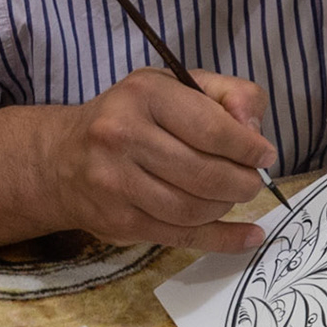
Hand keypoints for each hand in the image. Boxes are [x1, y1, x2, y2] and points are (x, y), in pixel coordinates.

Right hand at [50, 68, 276, 251]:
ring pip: (194, 209)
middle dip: (243, 182)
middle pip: (205, 173)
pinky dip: (223, 240)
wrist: (62, 158)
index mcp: (145, 95)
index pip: (212, 128)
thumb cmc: (132, 116)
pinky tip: (248, 236)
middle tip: (252, 181)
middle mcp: (123, 136)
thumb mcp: (176, 86)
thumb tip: (255, 132)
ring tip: (232, 196)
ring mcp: (116, 183)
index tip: (264, 155)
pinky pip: (182, 236)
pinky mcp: (118, 222)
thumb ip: (228, 94)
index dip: (248, 147)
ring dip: (227, 207)